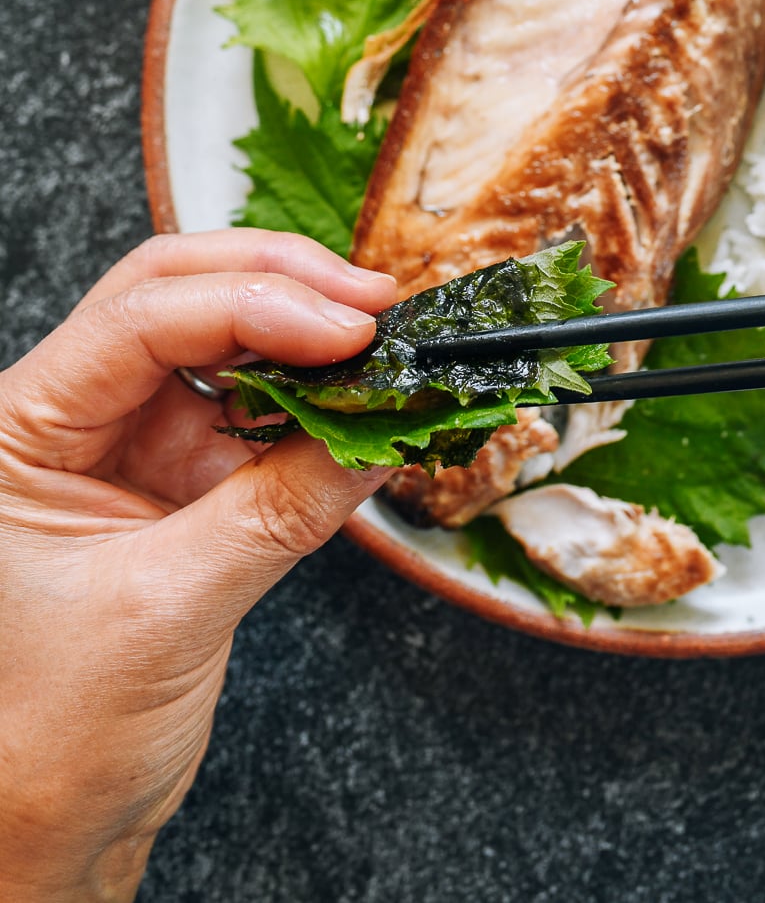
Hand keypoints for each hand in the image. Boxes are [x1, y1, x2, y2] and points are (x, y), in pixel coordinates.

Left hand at [0, 231, 397, 901]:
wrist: (51, 826)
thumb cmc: (50, 737)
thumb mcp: (167, 611)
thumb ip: (276, 511)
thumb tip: (377, 431)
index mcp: (19, 429)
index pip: (142, 319)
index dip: (255, 306)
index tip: (347, 330)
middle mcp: (68, 414)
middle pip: (178, 292)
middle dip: (281, 284)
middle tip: (372, 303)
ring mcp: (128, 440)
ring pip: (221, 334)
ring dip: (303, 328)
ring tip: (381, 341)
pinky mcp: (182, 476)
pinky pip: (258, 408)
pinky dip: (315, 395)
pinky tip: (362, 401)